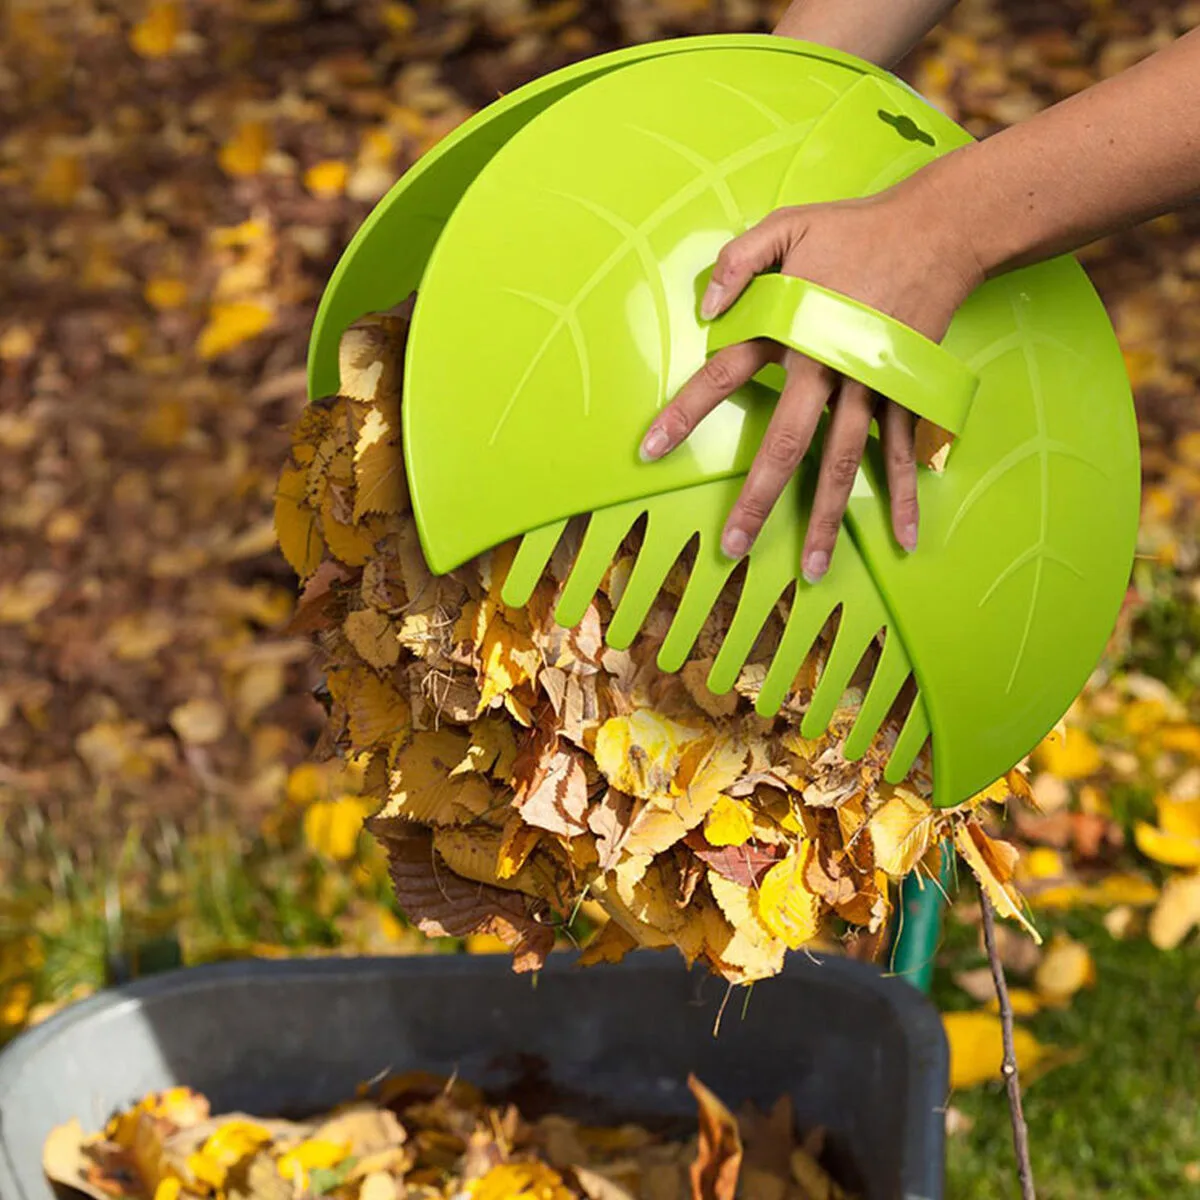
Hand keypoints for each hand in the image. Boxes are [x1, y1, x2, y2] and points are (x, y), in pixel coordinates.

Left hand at [638, 174, 982, 582]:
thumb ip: (740, 261)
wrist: (940, 228)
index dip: (685, 414)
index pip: (723, 376)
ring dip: (828, 519)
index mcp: (789, 329)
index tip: (649, 450)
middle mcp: (827, 367)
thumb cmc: (855, 228)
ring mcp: (871, 385)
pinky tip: (903, 538)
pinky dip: (904, 495)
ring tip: (813, 569)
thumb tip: (703, 305)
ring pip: (844, 463)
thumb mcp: (787, 224)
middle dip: (758, 498)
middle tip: (733, 547)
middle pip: (786, 443)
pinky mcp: (905, 391)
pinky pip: (903, 452)